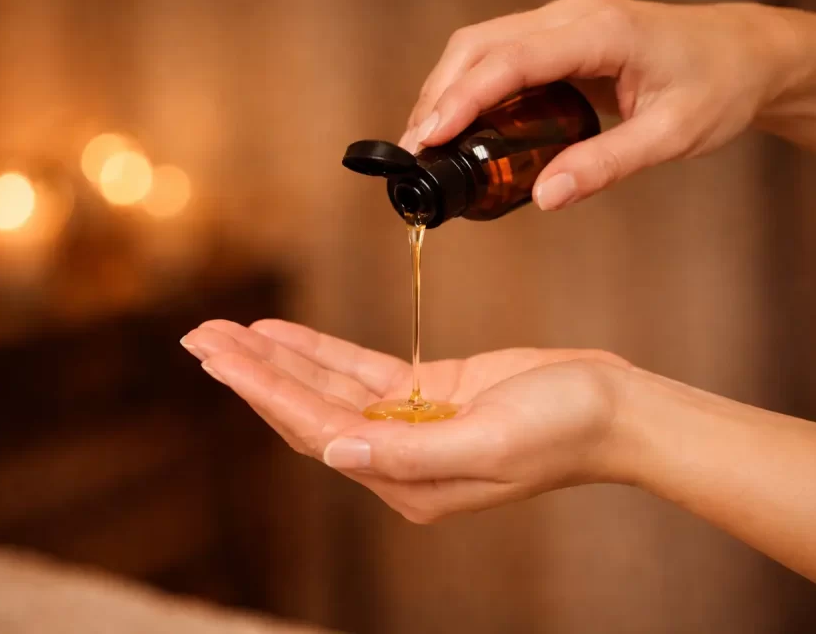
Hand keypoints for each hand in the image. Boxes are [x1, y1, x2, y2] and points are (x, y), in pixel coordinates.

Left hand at [181, 319, 631, 522]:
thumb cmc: (565, 428)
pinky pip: (360, 372)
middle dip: (252, 372)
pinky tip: (284, 335)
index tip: (218, 355)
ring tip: (226, 332)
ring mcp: (412, 425)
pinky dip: (321, 352)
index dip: (263, 390)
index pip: (316, 430)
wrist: (615, 410)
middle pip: (308, 410)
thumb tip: (335, 451)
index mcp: (407, 482)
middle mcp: (399, 459)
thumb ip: (408, 452)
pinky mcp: (429, 394)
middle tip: (200, 337)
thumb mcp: (489, 441)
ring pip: (327, 389)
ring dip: (277, 359)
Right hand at [399, 0, 804, 208]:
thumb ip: (606, 166)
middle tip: (417, 151)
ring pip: (481, 44)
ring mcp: (564, 20)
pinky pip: (499, 52)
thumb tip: (545, 197)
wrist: (746, 53)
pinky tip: (463, 123)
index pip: (510, 61)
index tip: (428, 138)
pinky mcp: (560, 34)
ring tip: (430, 142)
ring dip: (447, 88)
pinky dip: (470, 84)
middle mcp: (573, 16)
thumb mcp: (671, 135)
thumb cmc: (718, 87)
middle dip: (438, 96)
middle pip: (479, 45)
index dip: (462, 99)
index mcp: (601, 32)